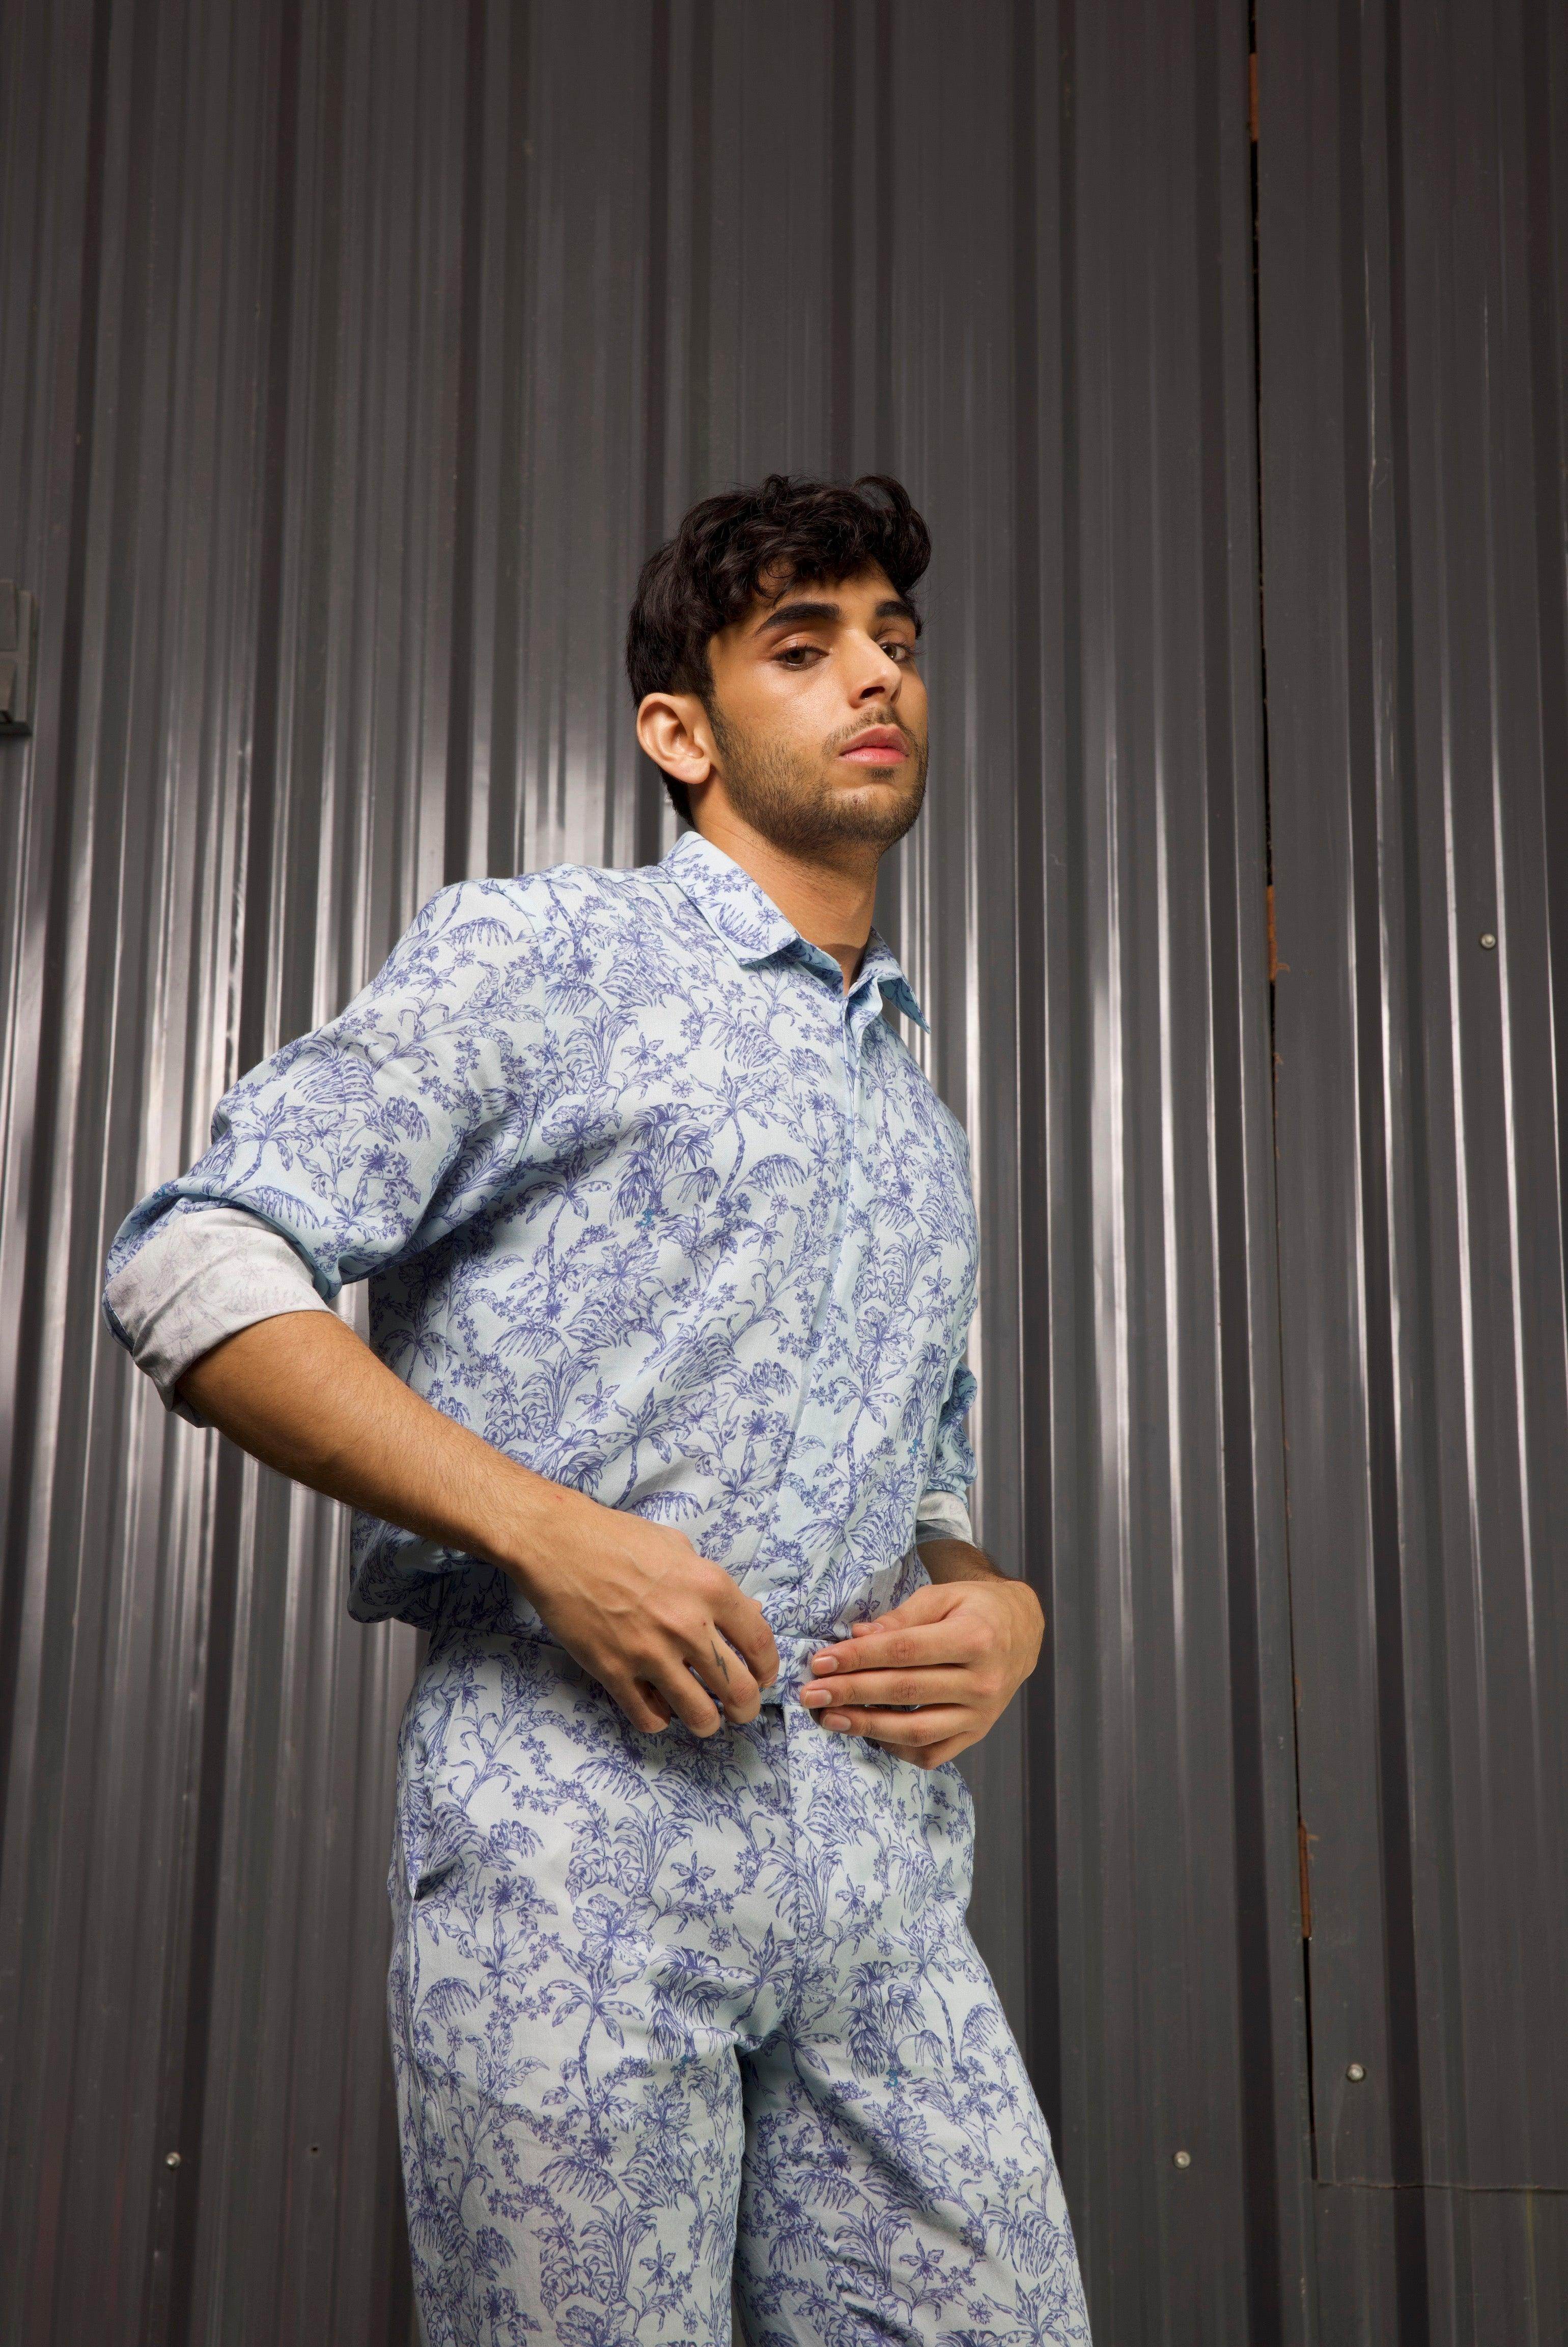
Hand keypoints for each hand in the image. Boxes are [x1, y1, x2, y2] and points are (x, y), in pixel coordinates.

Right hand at [511, 1490, 779, 1737]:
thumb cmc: (619, 1538)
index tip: (762, 1677)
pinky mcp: (613, 1671)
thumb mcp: (679, 1548)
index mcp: (710, 1588)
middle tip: (739, 1709)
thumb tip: (749, 1614)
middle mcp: (687, 1624)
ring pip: (700, 1716)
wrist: (558, 1543)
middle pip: (739, 1690)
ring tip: (703, 1716)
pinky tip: (658, 1707)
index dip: (768, 1670)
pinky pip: (650, 1718)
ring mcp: (649, 1652)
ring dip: (707, 1722)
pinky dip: (660, 1720)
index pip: (760, 1645)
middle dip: (745, 1708)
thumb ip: (714, 1585)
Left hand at [796, 1574, 1042, 1766]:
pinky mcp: (976, 1733)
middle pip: (905, 1691)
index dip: (859, 1658)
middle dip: (851, 1692)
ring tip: (830, 1717)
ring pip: (917, 1730)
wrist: (1020, 1631)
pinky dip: (896, 1747)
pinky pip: (932, 1752)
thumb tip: (858, 1635)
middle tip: (812, 1694)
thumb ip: (901, 1617)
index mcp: (975, 1638)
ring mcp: (982, 1714)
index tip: (821, 1661)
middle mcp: (983, 1681)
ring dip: (867, 1726)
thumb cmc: (974, 1608)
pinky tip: (868, 1732)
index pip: (904, 1651)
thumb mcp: (942, 1596)